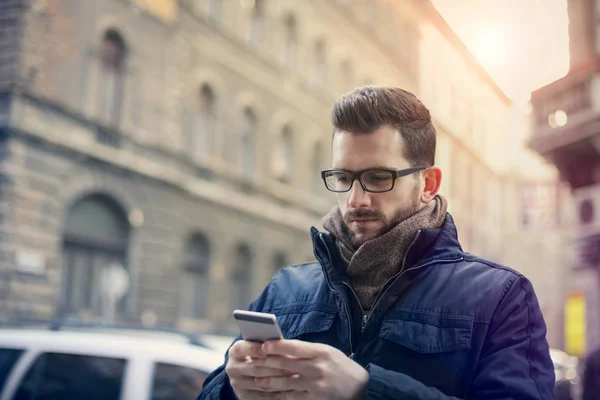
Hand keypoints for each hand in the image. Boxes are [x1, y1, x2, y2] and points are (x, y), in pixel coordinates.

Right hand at [226, 340, 294, 399]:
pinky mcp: (244, 396)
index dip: (253, 349)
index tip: (266, 348)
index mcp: (235, 352)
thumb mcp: (258, 346)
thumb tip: (281, 343)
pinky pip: (262, 396)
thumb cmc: (258, 354)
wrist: (247, 374)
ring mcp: (237, 384)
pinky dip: (276, 392)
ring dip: (278, 381)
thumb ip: (266, 345)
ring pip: (259, 383)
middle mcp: (233, 368)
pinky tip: (288, 388)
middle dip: (273, 367)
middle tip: (290, 366)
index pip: (241, 349)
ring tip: (292, 377)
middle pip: (253, 368)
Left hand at [251, 340, 368, 399]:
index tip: (263, 345)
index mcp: (321, 352)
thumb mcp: (327, 352)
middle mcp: (317, 368)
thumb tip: (281, 349)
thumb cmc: (341, 366)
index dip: (276, 346)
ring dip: (269, 381)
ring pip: (286, 383)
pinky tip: (270, 394)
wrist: (361, 388)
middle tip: (252, 362)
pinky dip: (280, 395)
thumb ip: (306, 351)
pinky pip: (292, 397)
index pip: (293, 347)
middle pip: (286, 364)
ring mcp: (315, 386)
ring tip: (257, 379)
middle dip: (267, 363)